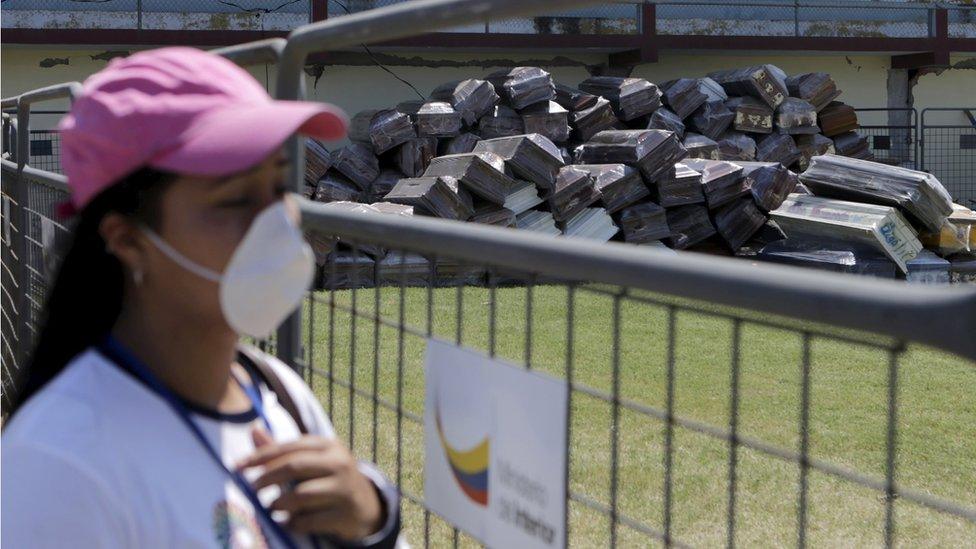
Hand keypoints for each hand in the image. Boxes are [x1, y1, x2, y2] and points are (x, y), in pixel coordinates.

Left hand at [237, 428, 383, 540]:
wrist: (366, 504)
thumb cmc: (330, 478)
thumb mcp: (312, 459)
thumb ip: (283, 449)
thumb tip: (253, 430)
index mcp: (328, 445)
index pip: (289, 447)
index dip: (261, 456)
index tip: (238, 467)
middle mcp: (339, 463)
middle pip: (294, 466)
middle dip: (267, 478)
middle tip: (252, 488)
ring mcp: (344, 489)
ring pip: (301, 495)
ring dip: (278, 503)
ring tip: (270, 507)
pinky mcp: (345, 514)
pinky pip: (310, 521)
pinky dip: (292, 523)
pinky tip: (285, 523)